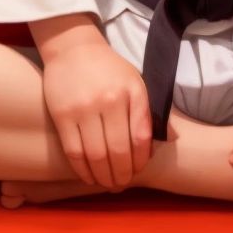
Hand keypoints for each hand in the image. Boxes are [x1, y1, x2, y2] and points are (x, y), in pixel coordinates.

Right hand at [40, 40, 154, 189]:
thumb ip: (148, 111)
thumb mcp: (135, 82)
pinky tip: (89, 176)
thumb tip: (170, 139)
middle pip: (118, 151)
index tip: (138, 170)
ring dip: (103, 177)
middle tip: (121, 184)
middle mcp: (108, 100)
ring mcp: (83, 109)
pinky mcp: (62, 116)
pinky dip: (82, 171)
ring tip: (107, 183)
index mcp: (130, 91)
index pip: (140, 137)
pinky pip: (74, 152)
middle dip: (122, 175)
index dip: (140, 160)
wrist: (73, 48)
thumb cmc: (108, 69)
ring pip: (95, 156)